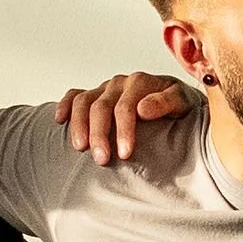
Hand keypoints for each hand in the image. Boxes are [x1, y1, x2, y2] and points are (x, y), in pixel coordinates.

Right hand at [56, 70, 202, 165]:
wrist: (177, 101)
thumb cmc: (179, 106)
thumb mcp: (182, 102)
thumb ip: (166, 102)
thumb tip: (143, 109)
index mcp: (141, 82)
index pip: (126, 106)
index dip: (123, 130)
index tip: (125, 154)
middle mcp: (120, 83)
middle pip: (101, 106)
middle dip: (99, 134)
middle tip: (101, 159)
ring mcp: (105, 88)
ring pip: (84, 102)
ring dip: (79, 125)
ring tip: (80, 149)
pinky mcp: (95, 94)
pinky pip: (74, 95)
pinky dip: (65, 106)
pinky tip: (60, 121)